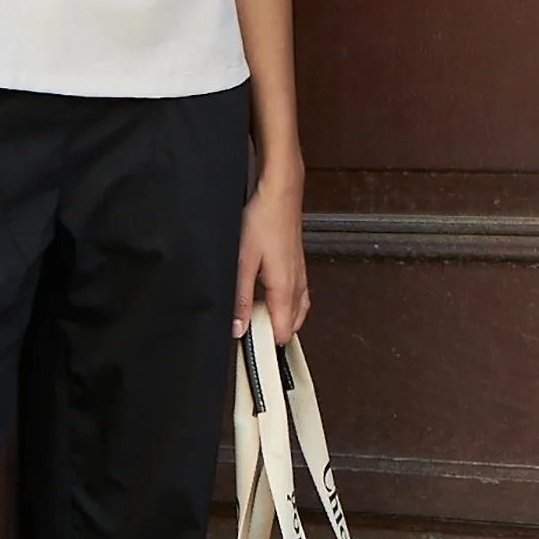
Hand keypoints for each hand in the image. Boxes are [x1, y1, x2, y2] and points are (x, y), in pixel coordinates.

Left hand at [233, 169, 309, 344]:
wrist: (281, 192)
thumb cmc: (264, 220)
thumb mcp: (243, 261)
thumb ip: (241, 296)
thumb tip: (238, 325)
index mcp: (285, 288)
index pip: (284, 332)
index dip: (267, 344)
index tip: (249, 345)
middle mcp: (297, 284)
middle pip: (293, 324)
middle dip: (273, 333)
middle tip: (250, 331)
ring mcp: (300, 273)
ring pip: (298, 310)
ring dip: (281, 318)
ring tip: (259, 318)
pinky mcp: (298, 264)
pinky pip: (298, 294)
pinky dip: (287, 303)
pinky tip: (272, 296)